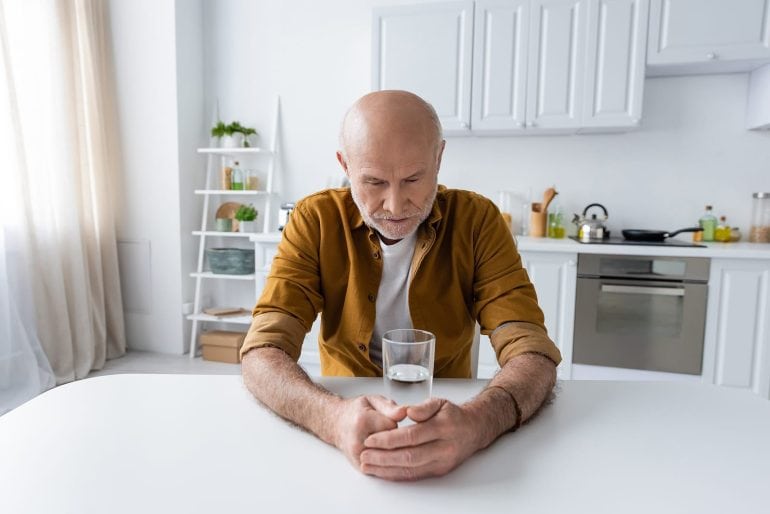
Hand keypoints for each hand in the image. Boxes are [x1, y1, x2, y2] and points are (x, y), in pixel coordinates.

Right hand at [333, 396, 406, 469]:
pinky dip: (389, 461)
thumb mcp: (373, 401)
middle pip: (393, 445)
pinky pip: (385, 468)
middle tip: (384, 430)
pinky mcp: (362, 468)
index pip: (392, 426)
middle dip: (395, 438)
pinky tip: (383, 451)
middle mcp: (358, 442)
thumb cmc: (357, 411)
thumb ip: (390, 407)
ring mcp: (359, 457)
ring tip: (382, 440)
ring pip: (391, 458)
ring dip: (393, 450)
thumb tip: (404, 412)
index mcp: (362, 421)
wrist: (338, 425)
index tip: (387, 419)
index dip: (394, 423)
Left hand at [358, 398, 481, 480]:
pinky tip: (383, 472)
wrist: (473, 430)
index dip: (389, 439)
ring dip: (387, 469)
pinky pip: (416, 475)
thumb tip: (407, 412)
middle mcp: (445, 447)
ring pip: (411, 469)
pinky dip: (397, 475)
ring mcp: (443, 462)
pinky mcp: (440, 471)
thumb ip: (423, 407)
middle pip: (410, 456)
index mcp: (444, 426)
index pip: (411, 435)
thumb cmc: (452, 415)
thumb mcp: (440, 402)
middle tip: (364, 455)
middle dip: (383, 457)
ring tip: (368, 465)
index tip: (371, 439)